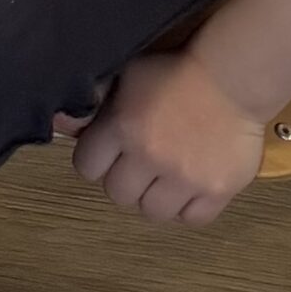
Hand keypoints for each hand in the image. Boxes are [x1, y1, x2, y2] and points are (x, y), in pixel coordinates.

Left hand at [70, 51, 265, 223]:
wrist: (229, 79)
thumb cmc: (173, 72)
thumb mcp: (127, 75)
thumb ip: (95, 101)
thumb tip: (61, 122)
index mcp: (122, 126)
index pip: (87, 167)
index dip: (95, 161)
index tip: (108, 154)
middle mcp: (150, 157)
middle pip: (118, 195)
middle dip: (124, 181)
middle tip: (138, 167)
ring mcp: (184, 178)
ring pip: (153, 213)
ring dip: (154, 199)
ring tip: (164, 179)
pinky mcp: (216, 192)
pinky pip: (191, 219)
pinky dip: (187, 209)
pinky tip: (189, 188)